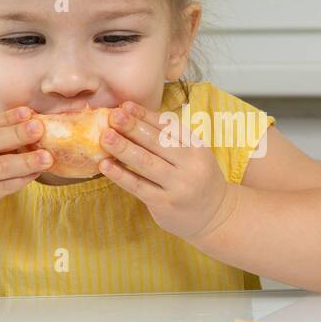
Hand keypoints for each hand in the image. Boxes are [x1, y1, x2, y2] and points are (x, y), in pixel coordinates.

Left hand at [98, 101, 236, 243]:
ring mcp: (178, 186)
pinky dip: (120, 175)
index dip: (146, 116)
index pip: (169, 127)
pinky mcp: (164, 204)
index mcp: (197, 147)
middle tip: (113, 116)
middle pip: (158, 143)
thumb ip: (169, 138)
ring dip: (123, 148)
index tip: (125, 106)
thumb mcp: (193, 155)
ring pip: (146, 163)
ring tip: (105, 137)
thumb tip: (132, 116)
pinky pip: (139, 187)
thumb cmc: (197, 178)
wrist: (215, 215)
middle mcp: (190, 165)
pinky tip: (105, 165)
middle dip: (133, 127)